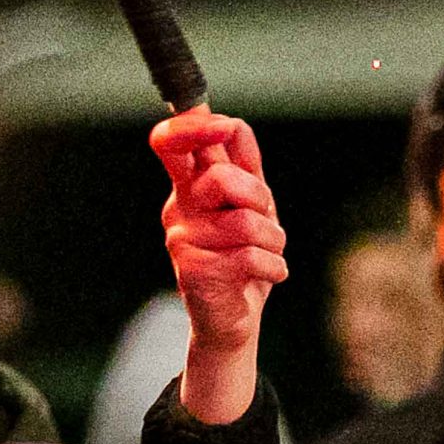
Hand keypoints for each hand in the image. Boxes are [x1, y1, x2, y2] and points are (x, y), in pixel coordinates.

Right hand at [150, 109, 286, 424]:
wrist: (234, 320)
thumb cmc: (243, 257)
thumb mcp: (251, 205)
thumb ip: (242, 164)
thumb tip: (229, 123)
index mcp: (189, 185)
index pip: (170, 142)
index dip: (194, 125)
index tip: (224, 127)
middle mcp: (178, 208)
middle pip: (217, 176)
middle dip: (257, 195)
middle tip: (264, 216)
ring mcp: (181, 240)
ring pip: (244, 222)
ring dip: (273, 240)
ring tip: (267, 254)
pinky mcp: (192, 271)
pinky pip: (249, 256)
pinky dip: (273, 266)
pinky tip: (269, 274)